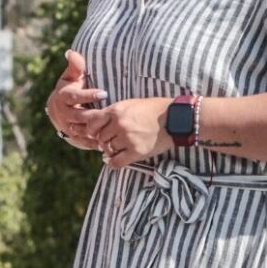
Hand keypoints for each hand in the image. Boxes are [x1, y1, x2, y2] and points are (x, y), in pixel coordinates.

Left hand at [49, 52, 168, 168]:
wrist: (174, 118)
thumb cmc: (152, 109)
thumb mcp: (130, 104)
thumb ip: (113, 113)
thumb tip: (96, 125)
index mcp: (116, 110)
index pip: (92, 123)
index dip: (91, 130)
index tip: (95, 134)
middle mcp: (120, 124)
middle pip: (100, 138)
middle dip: (103, 141)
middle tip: (110, 142)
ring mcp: (128, 138)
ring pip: (108, 150)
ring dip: (110, 151)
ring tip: (116, 149)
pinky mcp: (137, 151)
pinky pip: (116, 162)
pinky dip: (113, 163)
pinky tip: (114, 160)